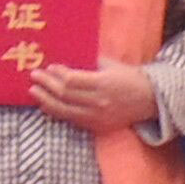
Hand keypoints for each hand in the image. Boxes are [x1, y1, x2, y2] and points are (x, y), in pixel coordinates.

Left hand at [26, 58, 157, 130]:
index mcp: (104, 84)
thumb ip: (90, 62)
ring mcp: (97, 117)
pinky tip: (46, 105)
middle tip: (34, 76)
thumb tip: (66, 57)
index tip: (48, 67)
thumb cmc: (129, 78)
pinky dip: (57, 112)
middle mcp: (99, 102)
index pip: (73, 81)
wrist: (150, 101)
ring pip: (65, 111)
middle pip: (65, 96)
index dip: (57, 75)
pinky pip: (72, 120)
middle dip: (46, 86)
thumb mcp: (111, 65)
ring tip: (34, 92)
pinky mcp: (97, 126)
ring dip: (46, 101)